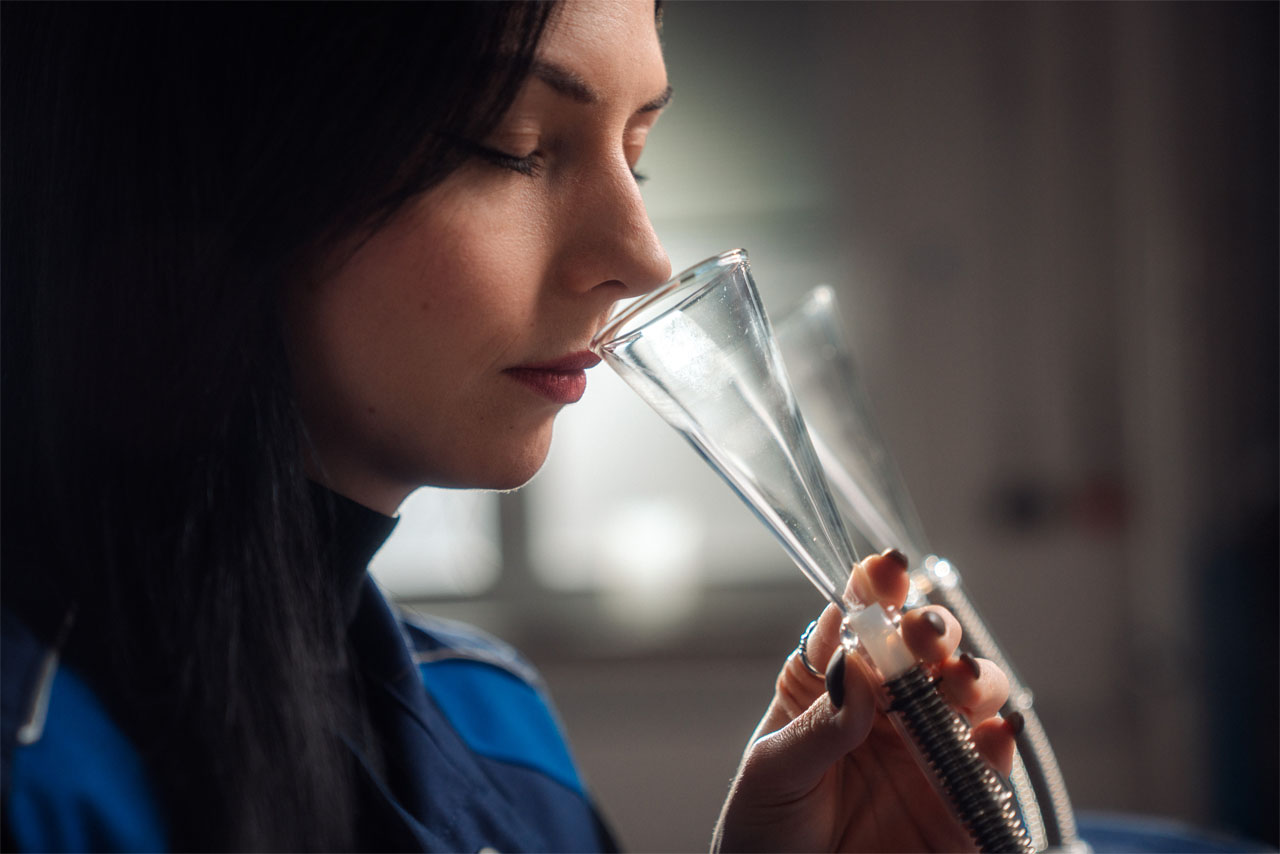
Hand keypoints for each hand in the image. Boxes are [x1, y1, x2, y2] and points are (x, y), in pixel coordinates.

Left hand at [713, 549, 1020, 852]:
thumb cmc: (765, 830)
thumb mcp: (773, 771)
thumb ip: (817, 724)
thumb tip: (856, 669)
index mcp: (833, 685)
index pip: (860, 623)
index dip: (875, 589)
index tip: (883, 569)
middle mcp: (887, 708)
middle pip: (922, 648)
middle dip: (929, 628)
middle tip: (921, 632)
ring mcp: (928, 750)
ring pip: (968, 692)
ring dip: (970, 674)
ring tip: (955, 677)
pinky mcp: (962, 800)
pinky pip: (991, 763)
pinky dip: (999, 739)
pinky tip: (992, 730)